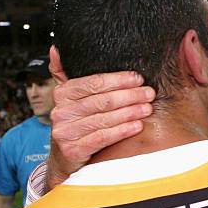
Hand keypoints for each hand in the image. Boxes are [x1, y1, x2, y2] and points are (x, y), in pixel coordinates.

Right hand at [46, 46, 155, 188]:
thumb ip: (64, 74)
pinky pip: (103, 137)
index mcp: (62, 94)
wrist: (64, 160)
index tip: (138, 78)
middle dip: (129, 95)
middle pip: (101, 100)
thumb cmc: (75, 125)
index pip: (93, 82)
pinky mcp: (73, 150)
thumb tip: (57, 48)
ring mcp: (66, 132)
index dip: (118, 80)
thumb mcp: (68, 99)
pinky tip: (137, 126)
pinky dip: (122, 130)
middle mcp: (61, 112)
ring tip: (147, 108)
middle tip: (149, 93)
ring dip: (130, 112)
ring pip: (104, 118)